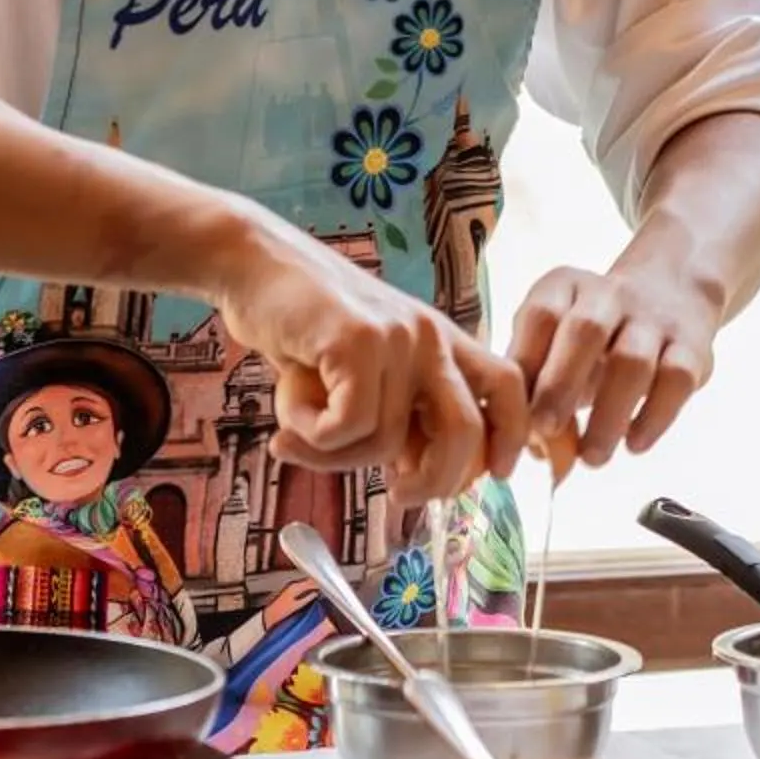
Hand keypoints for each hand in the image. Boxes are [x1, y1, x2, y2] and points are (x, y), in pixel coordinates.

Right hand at [215, 207, 528, 507]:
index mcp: (441, 341)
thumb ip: (396, 414)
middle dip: (436, 481)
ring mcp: (395, 336)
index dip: (508, 439)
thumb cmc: (302, 328)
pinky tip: (286, 417)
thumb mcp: (363, 371)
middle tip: (397, 496)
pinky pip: (347, 425)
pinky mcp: (357, 340)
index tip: (491, 477)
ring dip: (334, 456)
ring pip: (386, 440)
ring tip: (297, 433)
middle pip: (465, 431)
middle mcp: (429, 336)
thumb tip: (415, 477)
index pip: (508, 388)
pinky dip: (311, 437)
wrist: (251, 263)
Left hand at [509, 261, 719, 467]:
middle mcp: (610, 294)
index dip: (526, 363)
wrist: (672, 292)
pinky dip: (654, 416)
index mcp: (566, 287)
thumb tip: (521, 442)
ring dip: (609, 414)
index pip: (542, 314)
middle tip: (546, 431)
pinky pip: (677, 380)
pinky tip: (634, 445)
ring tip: (591, 458)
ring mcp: (655, 318)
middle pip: (586, 330)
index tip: (515, 411)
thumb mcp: (558, 338)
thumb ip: (534, 381)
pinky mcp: (692, 346)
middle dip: (561, 383)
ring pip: (633, 361)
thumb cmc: (595, 334)